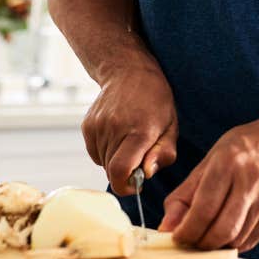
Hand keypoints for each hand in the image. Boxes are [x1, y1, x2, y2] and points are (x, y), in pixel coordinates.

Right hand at [81, 64, 178, 195]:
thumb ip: (162, 154)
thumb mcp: (171, 126)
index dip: (126, 187)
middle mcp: (115, 129)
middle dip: (126, 173)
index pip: (121, 171)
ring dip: (116, 161)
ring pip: (103, 163)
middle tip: (139, 157)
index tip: (136, 185)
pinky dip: (106, 152)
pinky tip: (117, 135)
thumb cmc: (156, 101)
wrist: (129, 71)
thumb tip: (144, 175)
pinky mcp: (87, 126)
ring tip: (129, 140)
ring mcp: (98, 127)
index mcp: (140, 131)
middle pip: (112, 171)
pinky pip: (95, 153)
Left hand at [160, 123, 258, 252]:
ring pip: (237, 238)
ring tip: (208, 235)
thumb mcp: (206, 164)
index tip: (178, 237)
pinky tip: (226, 233)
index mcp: (228, 163)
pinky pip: (251, 240)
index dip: (187, 231)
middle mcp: (250, 180)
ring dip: (217, 245)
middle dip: (201, 243)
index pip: (204, 209)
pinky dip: (233, 243)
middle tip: (191, 241)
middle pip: (222, 229)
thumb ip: (183, 197)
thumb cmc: (238, 150)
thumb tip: (166, 228)